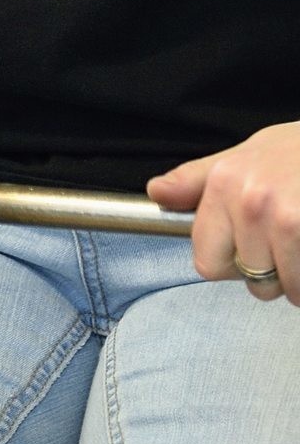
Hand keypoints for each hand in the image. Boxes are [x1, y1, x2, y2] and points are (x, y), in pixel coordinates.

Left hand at [147, 122, 299, 303]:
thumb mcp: (249, 153)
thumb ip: (200, 179)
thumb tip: (157, 191)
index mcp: (227, 184)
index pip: (208, 263)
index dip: (232, 263)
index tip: (251, 249)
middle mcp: (253, 204)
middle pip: (255, 282)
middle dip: (275, 272)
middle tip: (293, 239)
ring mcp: (290, 222)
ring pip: (291, 290)